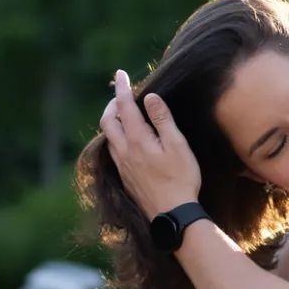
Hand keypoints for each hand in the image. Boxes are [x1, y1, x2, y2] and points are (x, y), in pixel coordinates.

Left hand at [99, 68, 200, 220]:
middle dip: (112, 104)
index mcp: (137, 140)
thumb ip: (162, 120)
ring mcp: (122, 166)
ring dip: (112, 121)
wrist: (172, 215)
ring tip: (122, 114)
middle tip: (122, 94)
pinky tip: (126, 141)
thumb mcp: (177, 145)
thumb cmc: (181, 179)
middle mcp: (124, 151)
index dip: (122, 88)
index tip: (121, 73)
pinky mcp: (125, 178)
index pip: (124, 107)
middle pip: (107, 121)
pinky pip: (113, 151)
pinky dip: (115, 137)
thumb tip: (150, 97)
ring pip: (108, 137)